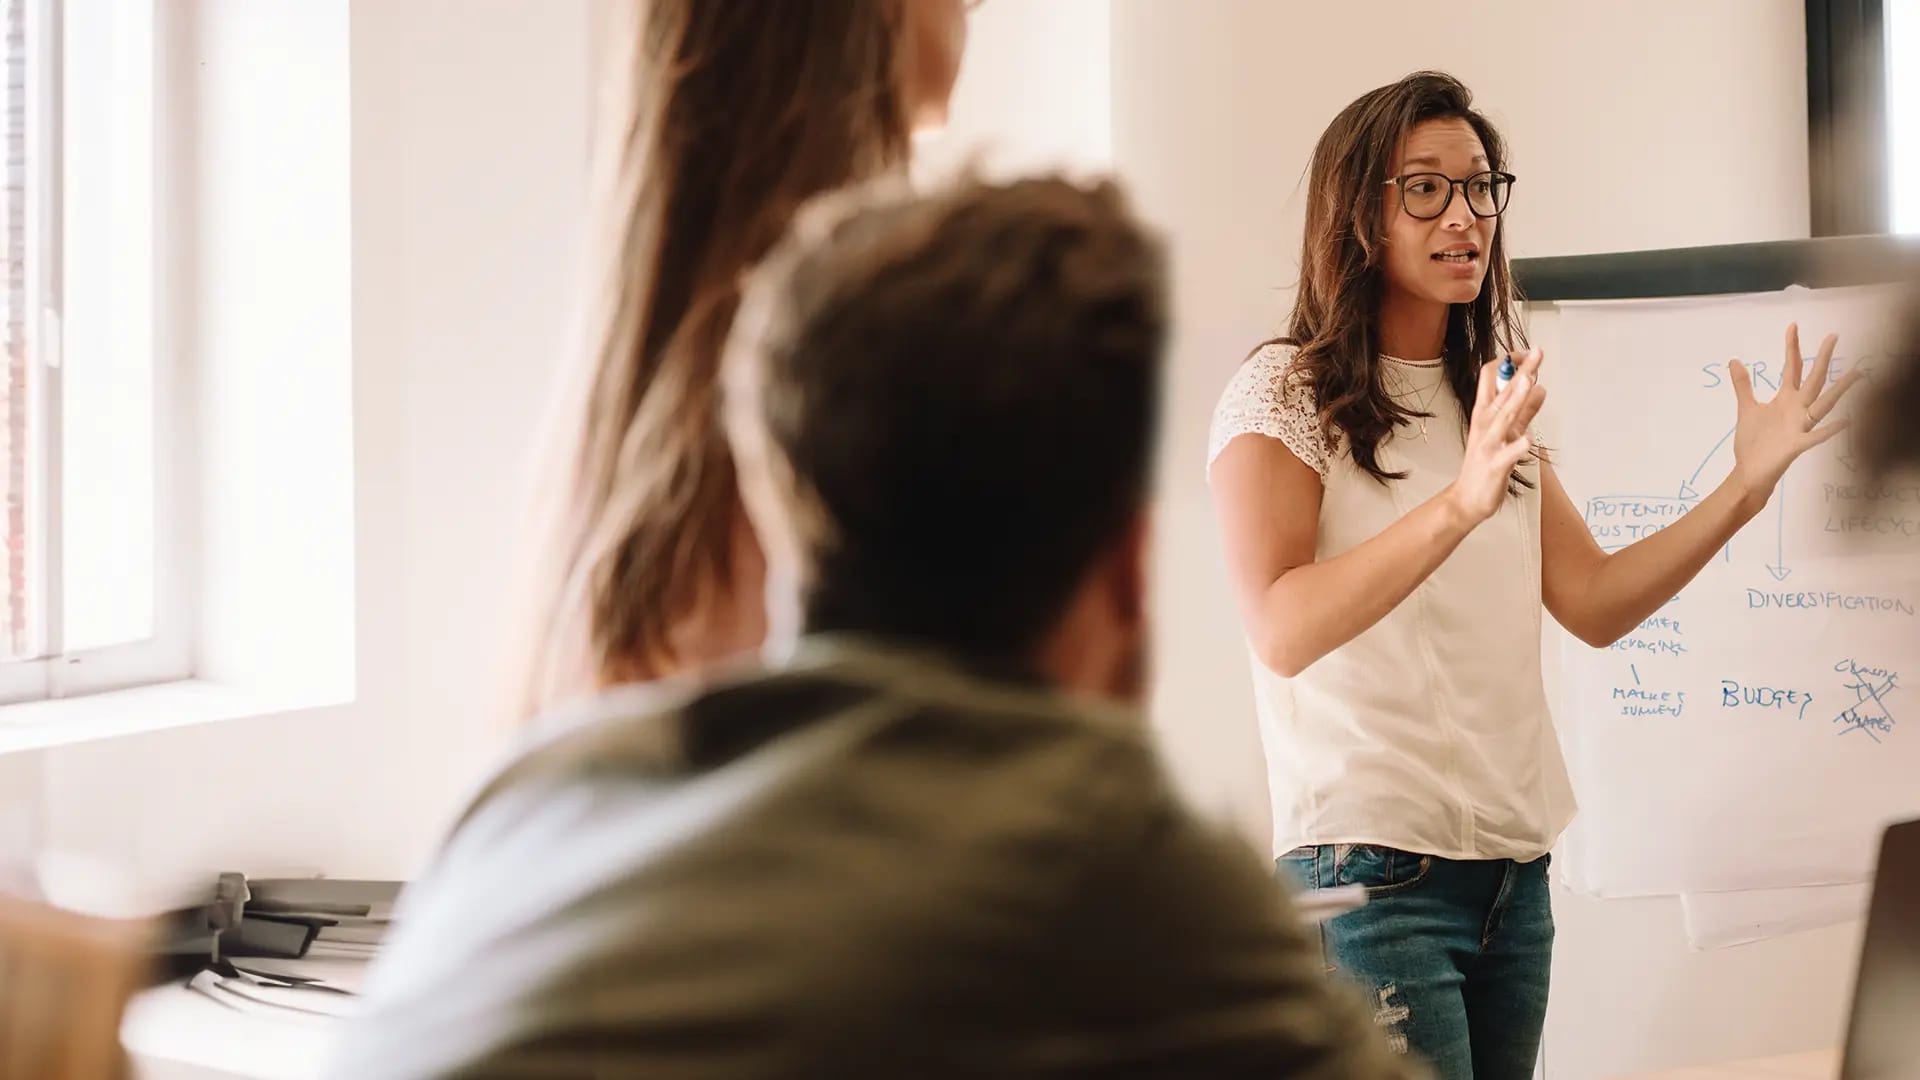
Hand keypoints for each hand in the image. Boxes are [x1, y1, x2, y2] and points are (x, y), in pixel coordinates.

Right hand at [1447, 347, 1545, 525]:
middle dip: (1520, 371)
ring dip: (1517, 399)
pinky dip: (1518, 446)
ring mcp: (1489, 444)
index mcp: (1484, 413)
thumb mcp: (1506, 432)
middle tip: (1537, 352)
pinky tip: (1528, 440)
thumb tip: (1540, 386)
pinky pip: (1508, 454)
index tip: (1526, 353)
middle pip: (1501, 391)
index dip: (1508, 362)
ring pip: (1504, 417)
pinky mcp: (1496, 465)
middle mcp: (1484, 424)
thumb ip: (1524, 411)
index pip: (1490, 377)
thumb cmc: (1485, 464)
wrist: (1466, 499)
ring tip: (1529, 382)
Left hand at [1727, 323, 1861, 510]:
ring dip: (1839, 390)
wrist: (1749, 471)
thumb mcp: (1746, 408)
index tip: (1793, 326)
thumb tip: (1733, 360)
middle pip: (1813, 379)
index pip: (1793, 367)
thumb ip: (1743, 385)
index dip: (1792, 347)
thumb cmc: (1752, 442)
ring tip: (1857, 374)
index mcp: (1786, 399)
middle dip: (1822, 358)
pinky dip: (1829, 429)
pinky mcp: (1797, 445)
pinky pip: (1816, 436)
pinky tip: (1846, 421)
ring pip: (1823, 404)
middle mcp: (1797, 409)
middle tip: (1833, 336)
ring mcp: (1799, 426)